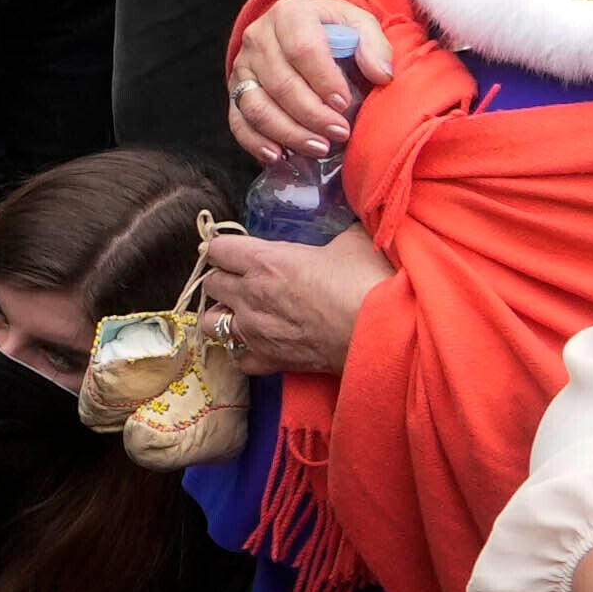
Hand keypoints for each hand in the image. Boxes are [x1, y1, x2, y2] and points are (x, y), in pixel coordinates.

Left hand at [182, 224, 381, 369]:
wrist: (382, 333)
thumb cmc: (368, 281)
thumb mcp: (352, 241)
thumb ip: (334, 235)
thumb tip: (342, 230)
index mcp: (265, 261)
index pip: (218, 249)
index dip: (225, 247)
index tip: (236, 250)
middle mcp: (250, 296)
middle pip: (211, 283)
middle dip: (223, 278)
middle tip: (243, 279)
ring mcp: (255, 331)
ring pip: (210, 322)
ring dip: (222, 314)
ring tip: (242, 311)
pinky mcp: (268, 360)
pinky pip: (237, 358)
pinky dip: (242, 350)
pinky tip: (258, 343)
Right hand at [224, 0, 379, 167]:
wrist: (298, 27)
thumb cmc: (332, 29)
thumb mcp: (358, 23)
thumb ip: (374, 44)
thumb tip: (382, 75)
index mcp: (290, 14)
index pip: (302, 49)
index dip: (324, 80)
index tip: (344, 103)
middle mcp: (258, 37)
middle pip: (280, 83)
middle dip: (312, 114)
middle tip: (340, 133)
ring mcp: (243, 65)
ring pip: (257, 106)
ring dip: (288, 132)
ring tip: (319, 148)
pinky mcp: (235, 90)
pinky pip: (237, 120)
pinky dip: (255, 142)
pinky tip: (278, 155)